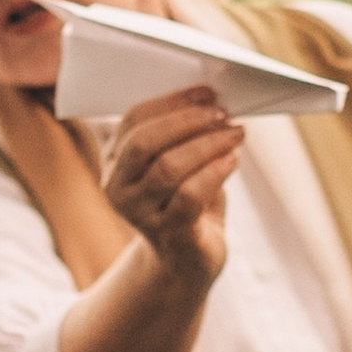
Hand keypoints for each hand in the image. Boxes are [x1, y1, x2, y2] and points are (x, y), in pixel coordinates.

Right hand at [101, 87, 244, 287]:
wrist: (187, 260)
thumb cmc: (185, 200)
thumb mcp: (178, 163)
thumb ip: (183, 134)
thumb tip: (212, 100)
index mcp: (114, 161)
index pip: (134, 119)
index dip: (172, 101)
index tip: (207, 91)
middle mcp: (117, 188)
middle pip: (144, 142)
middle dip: (187, 121)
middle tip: (222, 113)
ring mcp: (139, 215)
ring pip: (168, 168)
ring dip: (208, 144)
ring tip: (236, 134)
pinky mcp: (167, 236)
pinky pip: (189, 197)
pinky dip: (215, 172)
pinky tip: (233, 160)